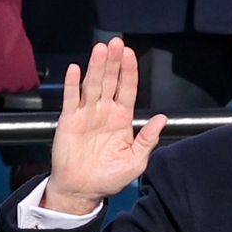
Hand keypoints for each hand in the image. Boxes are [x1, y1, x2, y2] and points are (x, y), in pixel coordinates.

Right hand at [44, 37, 166, 215]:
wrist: (83, 189)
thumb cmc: (109, 176)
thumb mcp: (135, 160)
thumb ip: (148, 139)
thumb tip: (162, 119)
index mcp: (122, 118)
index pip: (127, 88)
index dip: (129, 71)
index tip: (130, 54)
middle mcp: (104, 111)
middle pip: (110, 81)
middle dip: (113, 61)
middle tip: (116, 42)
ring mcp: (86, 114)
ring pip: (92, 85)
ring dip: (96, 66)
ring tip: (100, 49)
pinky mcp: (69, 120)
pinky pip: (71, 99)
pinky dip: (73, 84)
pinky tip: (75, 69)